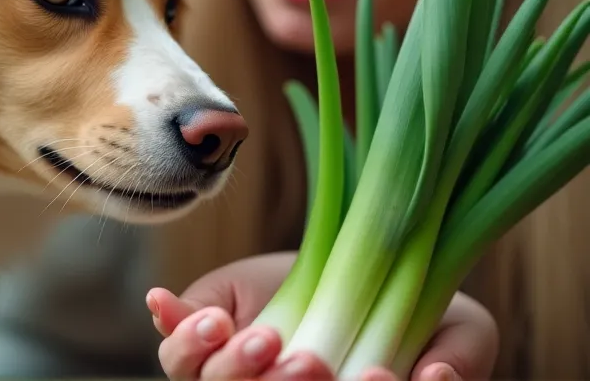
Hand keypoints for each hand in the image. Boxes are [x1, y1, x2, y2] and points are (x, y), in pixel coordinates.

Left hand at [147, 252, 497, 380]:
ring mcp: (237, 372)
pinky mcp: (213, 332)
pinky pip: (178, 344)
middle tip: (310, 363)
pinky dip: (175, 324)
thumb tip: (433, 379)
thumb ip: (461, 361)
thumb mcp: (460, 330)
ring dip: (228, 366)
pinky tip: (167, 304)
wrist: (363, 259)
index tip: (376, 375)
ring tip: (263, 336)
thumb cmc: (416, 307)